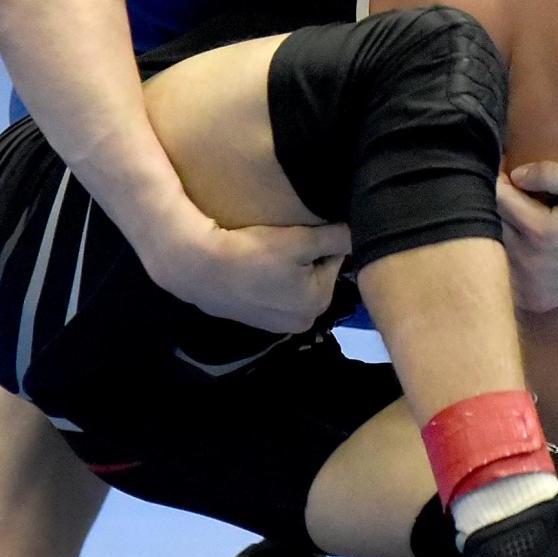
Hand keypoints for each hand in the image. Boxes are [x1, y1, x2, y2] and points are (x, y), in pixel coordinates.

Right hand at [146, 217, 350, 331]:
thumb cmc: (254, 251)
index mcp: (318, 302)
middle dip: (307, 258)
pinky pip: (275, 295)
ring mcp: (278, 326)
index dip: (321, 241)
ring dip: (289, 269)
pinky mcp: (256, 321)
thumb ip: (336, 237)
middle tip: (284, 240)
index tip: (301, 231)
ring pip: (296, 284)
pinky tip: (255, 266)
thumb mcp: (301, 239)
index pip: (334, 260)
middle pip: (316, 275)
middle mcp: (303, 321)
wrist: (200, 267)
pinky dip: (271, 281)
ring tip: (268, 251)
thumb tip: (357, 232)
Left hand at [497, 162, 557, 310]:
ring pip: (490, 251)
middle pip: (488, 225)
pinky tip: (525, 246)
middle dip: (495, 206)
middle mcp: (528, 262)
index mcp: (539, 231)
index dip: (498, 179)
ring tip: (517, 218)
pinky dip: (506, 258)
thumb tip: (515, 175)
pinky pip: (504, 273)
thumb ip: (550, 174)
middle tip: (510, 194)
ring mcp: (528, 285)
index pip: (497, 198)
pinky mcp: (531, 299)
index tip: (505, 170)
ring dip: (496, 232)